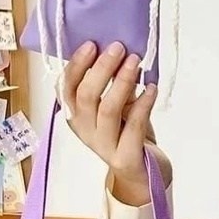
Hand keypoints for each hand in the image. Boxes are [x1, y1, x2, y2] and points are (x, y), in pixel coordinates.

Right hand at [60, 40, 168, 206]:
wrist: (143, 175)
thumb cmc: (128, 134)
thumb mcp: (119, 106)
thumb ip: (115, 84)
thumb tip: (120, 52)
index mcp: (76, 116)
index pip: (67, 88)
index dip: (77, 65)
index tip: (92, 44)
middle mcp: (85, 131)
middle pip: (87, 96)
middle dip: (102, 69)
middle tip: (119, 48)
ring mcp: (104, 146)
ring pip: (108, 110)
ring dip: (122, 82)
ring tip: (136, 61)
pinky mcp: (125, 158)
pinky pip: (134, 126)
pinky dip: (144, 103)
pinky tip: (152, 88)